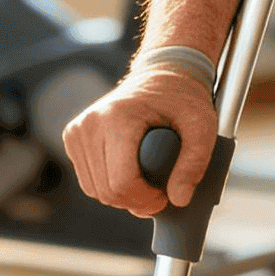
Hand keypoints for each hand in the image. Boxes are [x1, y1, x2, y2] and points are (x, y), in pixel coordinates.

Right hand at [63, 69, 215, 215]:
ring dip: (123, 196)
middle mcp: (90, 123)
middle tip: (161, 195)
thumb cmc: (182, 99)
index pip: (121, 181)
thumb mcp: (202, 125)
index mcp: (118, 116)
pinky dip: (109, 186)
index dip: (145, 199)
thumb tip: (179, 200)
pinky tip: (131, 176)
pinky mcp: (72, 137)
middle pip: (107, 191)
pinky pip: (88, 181)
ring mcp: (76, 130)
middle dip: (136, 201)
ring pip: (94, 190)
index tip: (166, 198)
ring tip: (148, 185)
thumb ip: (195, 162)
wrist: (162, 74)